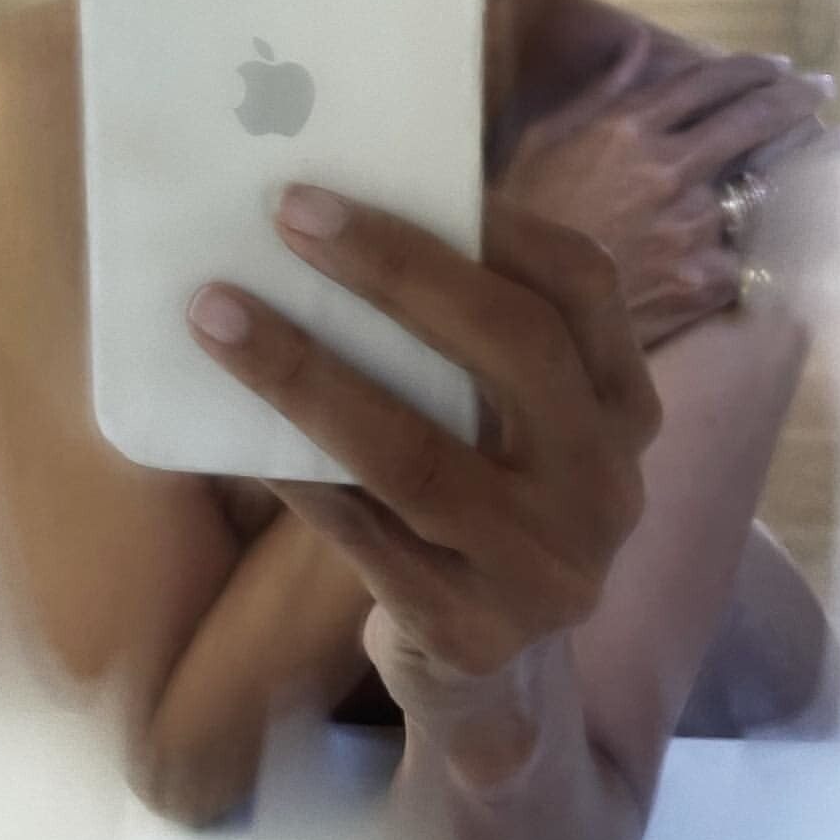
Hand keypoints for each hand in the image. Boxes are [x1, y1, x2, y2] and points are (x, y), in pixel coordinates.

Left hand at [185, 189, 659, 732]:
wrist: (492, 673)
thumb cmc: (476, 491)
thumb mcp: (506, 419)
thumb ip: (461, 337)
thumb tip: (332, 217)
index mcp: (622, 403)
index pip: (584, 283)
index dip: (500, 219)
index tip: (398, 165)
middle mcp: (606, 482)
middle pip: (513, 346)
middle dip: (395, 268)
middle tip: (288, 212)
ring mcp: (546, 567)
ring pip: (416, 453)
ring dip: (304, 371)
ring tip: (217, 312)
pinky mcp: (472, 631)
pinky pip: (362, 534)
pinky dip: (293, 468)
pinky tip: (231, 421)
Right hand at [495, 28, 831, 348]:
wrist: (522, 307)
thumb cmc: (520, 219)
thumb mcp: (543, 141)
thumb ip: (601, 90)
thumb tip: (639, 41)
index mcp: (627, 129)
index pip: (708, 80)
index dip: (751, 67)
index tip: (777, 64)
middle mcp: (667, 169)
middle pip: (754, 119)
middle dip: (796, 97)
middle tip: (820, 89)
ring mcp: (691, 226)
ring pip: (762, 186)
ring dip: (793, 168)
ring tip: (825, 152)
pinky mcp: (704, 279)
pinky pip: (746, 253)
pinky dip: (755, 244)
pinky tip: (775, 238)